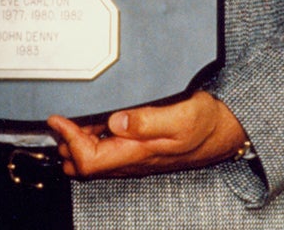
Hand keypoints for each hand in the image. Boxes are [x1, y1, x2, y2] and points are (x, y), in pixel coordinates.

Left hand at [47, 91, 246, 178]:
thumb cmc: (207, 124)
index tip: (57, 119)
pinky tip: (89, 124)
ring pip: (96, 160)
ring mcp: (136, 156)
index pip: (90, 161)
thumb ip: (148, 120)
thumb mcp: (181, 117)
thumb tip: (116, 120)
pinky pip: (108, 151)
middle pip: (87, 165)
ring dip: (77, 144)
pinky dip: (91, 140)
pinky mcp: (141, 149)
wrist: (228, 130)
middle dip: (67, 146)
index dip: (69, 141)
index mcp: (138, 153)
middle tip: (55, 122)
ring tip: (65, 122)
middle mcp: (133, 159)